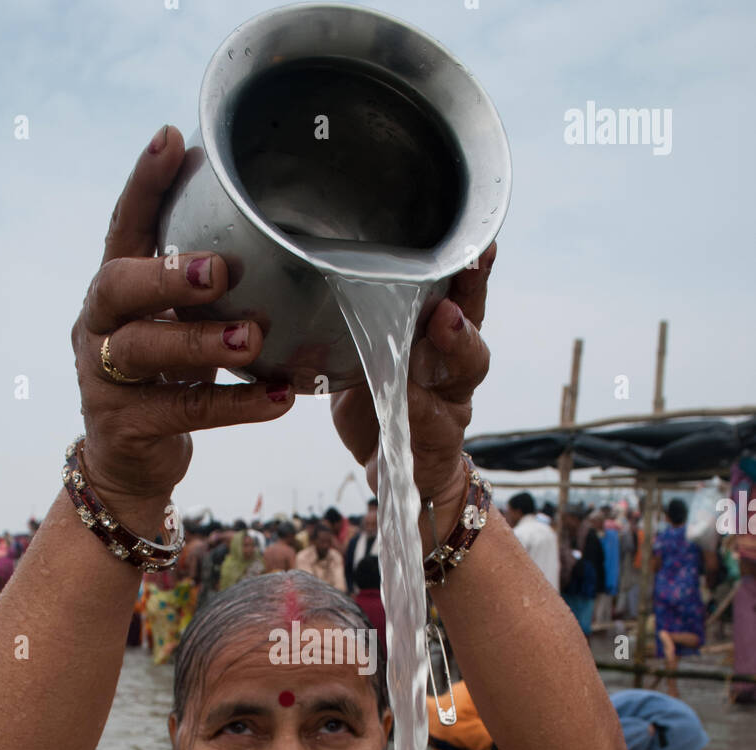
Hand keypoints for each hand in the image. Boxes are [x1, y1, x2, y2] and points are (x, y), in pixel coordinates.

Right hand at [71, 126, 294, 506]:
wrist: (131, 464)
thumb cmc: (165, 380)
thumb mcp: (178, 325)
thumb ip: (202, 290)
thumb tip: (275, 238)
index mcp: (113, 290)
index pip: (123, 226)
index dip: (144, 184)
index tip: (171, 141)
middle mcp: (97, 326)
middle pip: (117, 286)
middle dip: (166, 274)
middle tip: (219, 271)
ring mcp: (102, 377)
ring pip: (142, 350)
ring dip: (200, 341)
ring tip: (253, 339)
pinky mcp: (123, 425)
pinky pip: (180, 411)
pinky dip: (234, 405)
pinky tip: (279, 397)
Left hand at [330, 245, 494, 501]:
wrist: (395, 470)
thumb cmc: (379, 405)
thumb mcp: (362, 360)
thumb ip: (356, 328)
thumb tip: (312, 282)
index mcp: (436, 336)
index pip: (456, 293)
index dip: (467, 268)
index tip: (475, 241)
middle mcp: (452, 364)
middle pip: (472, 320)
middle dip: (469, 291)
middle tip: (462, 268)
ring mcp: (452, 404)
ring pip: (467, 368)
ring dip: (456, 342)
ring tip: (446, 320)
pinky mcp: (438, 442)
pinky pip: (433, 423)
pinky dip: (421, 409)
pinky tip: (411, 397)